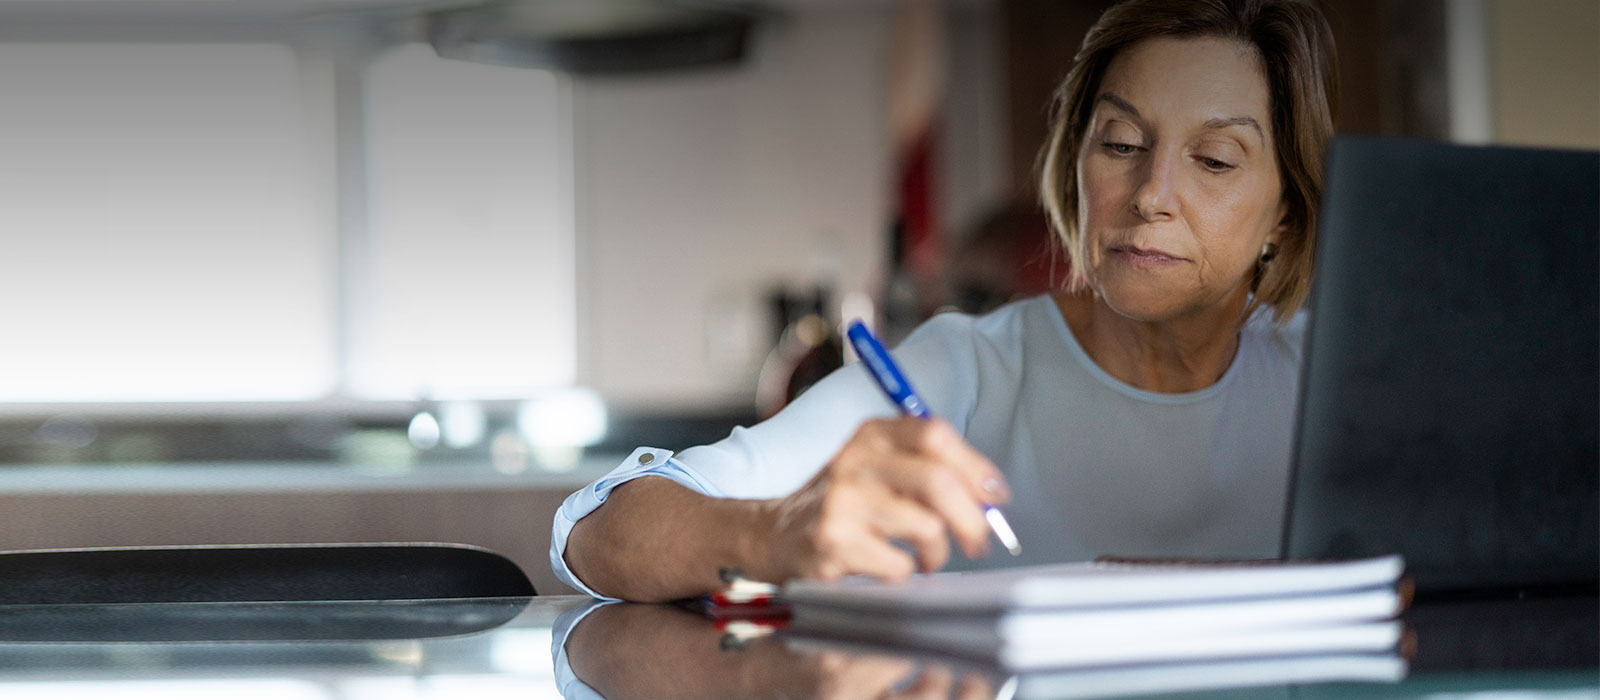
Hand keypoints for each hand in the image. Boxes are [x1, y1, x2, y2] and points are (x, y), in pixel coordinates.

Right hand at [752, 417, 1010, 582]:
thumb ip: (929, 471)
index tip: (995, 496)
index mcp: (872, 435)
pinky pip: (898, 564)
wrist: (773, 534)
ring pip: (925, 526)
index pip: (936, 435)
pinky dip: (905, 573)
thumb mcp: (877, 468)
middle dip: (971, 519)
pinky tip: (889, 567)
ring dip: (938, 553)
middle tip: (978, 542)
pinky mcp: (833, 543)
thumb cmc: (841, 504)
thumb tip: (991, 496)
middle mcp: (856, 460)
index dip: (976, 467)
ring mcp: (842, 501)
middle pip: (938, 481)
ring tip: (927, 559)